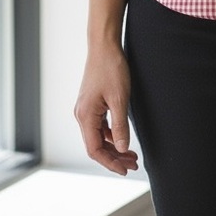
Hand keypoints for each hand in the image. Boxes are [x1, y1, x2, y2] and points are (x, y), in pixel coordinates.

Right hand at [74, 41, 139, 174]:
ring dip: (114, 147)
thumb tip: (122, 148)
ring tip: (132, 155)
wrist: (104, 46)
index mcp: (85, 116)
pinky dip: (111, 135)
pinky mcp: (91, 103)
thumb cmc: (111, 69)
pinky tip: (123, 138)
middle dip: (114, 157)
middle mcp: (81, 115)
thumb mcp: (120, 99)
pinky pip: (99, 126)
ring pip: (98, 136)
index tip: (125, 170)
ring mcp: (85, 109)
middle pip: (96, 146)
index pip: (95, 150)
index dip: (110, 163)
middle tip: (134, 164)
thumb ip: (120, 125)